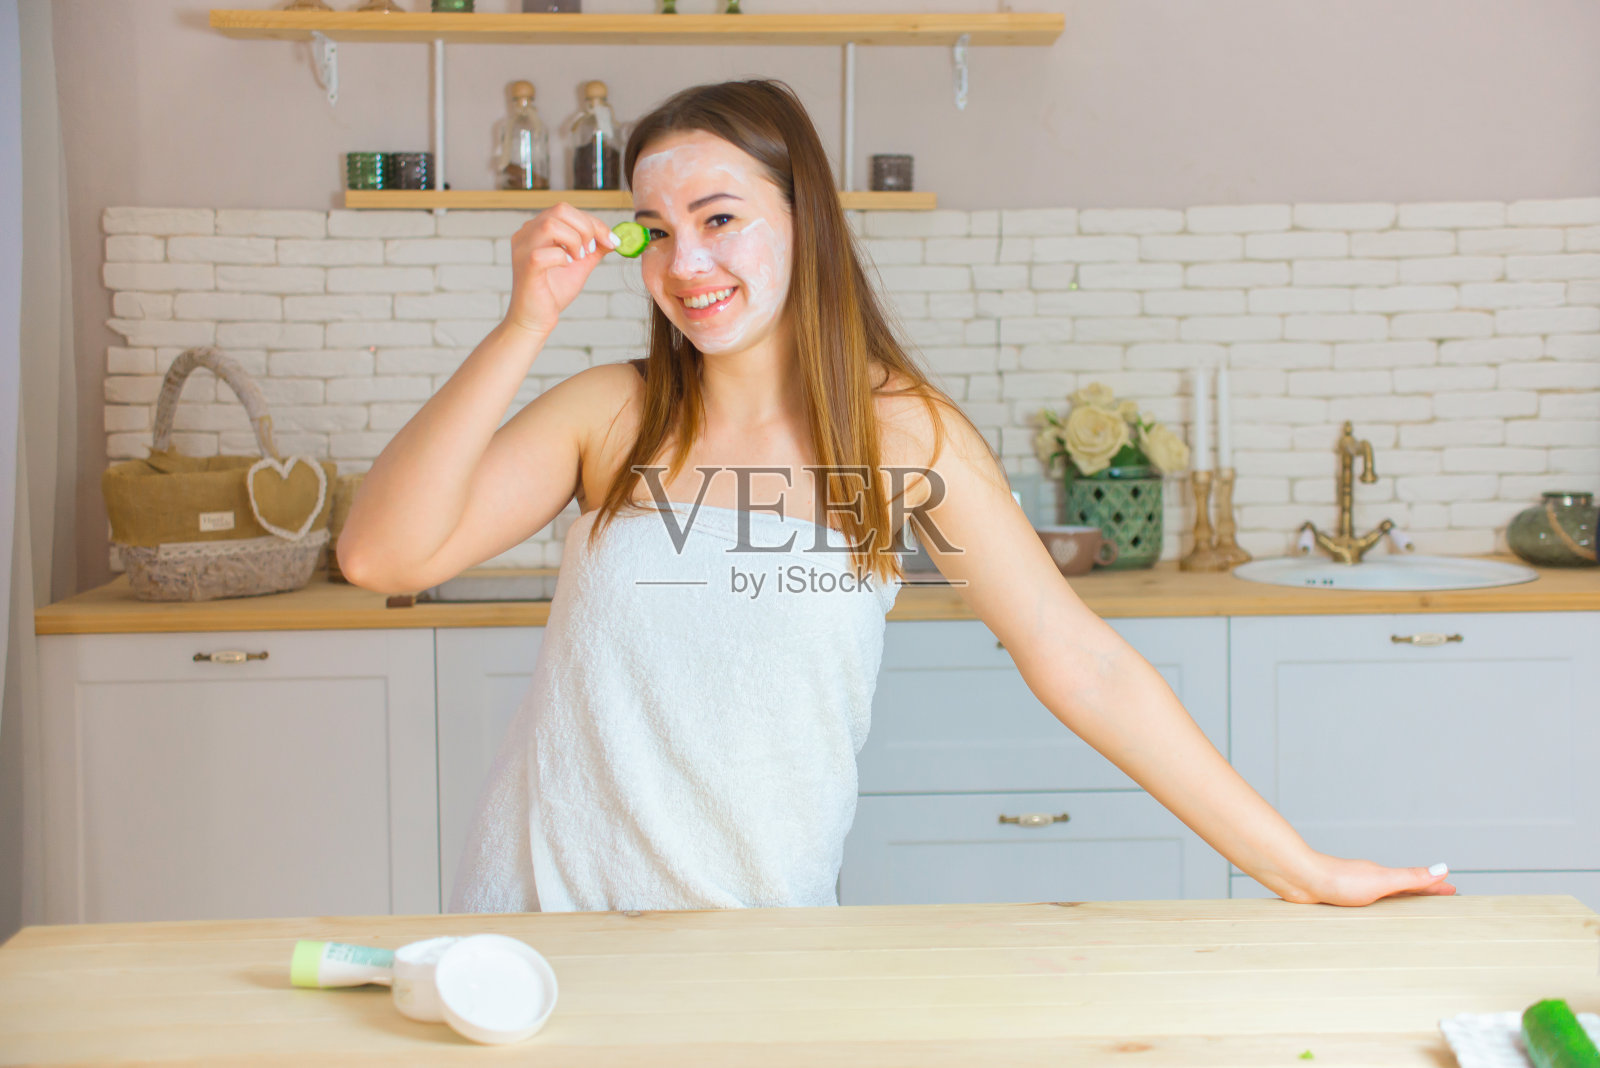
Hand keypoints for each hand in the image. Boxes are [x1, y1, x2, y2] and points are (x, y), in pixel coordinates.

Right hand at [504, 202, 621, 336]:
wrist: (536, 319)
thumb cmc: (553, 292)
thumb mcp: (579, 264)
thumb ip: (594, 248)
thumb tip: (613, 237)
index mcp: (537, 229)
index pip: (567, 210)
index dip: (594, 222)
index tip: (611, 240)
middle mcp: (526, 233)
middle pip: (560, 209)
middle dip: (586, 228)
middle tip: (592, 250)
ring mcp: (523, 249)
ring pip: (551, 225)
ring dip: (574, 241)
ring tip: (578, 259)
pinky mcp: (526, 267)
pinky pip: (546, 253)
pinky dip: (563, 258)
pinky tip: (566, 267)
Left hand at [1273, 852, 1455, 906]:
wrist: (1300, 879)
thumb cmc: (1338, 880)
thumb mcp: (1382, 881)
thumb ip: (1411, 877)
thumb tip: (1443, 868)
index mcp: (1383, 878)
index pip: (1416, 883)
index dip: (1433, 888)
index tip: (1453, 890)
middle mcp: (1369, 881)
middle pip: (1400, 889)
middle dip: (1419, 895)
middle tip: (1437, 900)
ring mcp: (1353, 889)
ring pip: (1381, 898)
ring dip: (1396, 902)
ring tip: (1408, 911)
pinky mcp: (1337, 899)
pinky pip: (1362, 906)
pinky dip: (1374, 910)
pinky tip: (1368, 916)